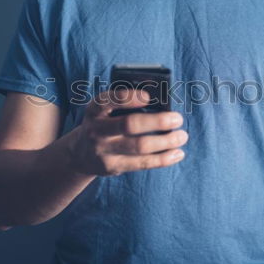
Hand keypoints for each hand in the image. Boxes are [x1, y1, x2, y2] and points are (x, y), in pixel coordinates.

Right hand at [67, 88, 187, 176]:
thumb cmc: (104, 124)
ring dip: (165, 141)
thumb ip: (124, 104)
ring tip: (182, 136)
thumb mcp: (104, 111)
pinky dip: (163, 159)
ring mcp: (103, 150)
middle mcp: (96, 129)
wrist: (80, 153)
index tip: (148, 97)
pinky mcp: (113, 166)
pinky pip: (142, 163)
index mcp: (95, 109)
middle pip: (129, 124)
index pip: (109, 100)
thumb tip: (162, 102)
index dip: (129, 98)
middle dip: (157, 121)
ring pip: (139, 146)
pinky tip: (177, 153)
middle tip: (177, 119)